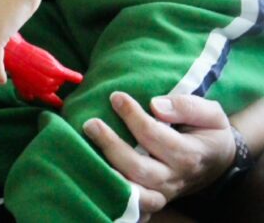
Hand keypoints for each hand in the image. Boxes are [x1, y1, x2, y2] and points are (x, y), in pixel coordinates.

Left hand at [83, 92, 235, 219]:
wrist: (218, 160)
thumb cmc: (209, 131)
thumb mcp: (211, 114)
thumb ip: (186, 106)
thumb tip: (155, 105)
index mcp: (189, 155)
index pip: (155, 136)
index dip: (133, 116)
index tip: (116, 97)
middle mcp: (174, 178)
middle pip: (139, 168)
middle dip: (112, 145)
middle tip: (91, 124)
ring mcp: (162, 192)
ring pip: (133, 192)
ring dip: (108, 172)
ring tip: (86, 150)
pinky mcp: (153, 199)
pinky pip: (134, 207)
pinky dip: (116, 198)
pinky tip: (97, 181)